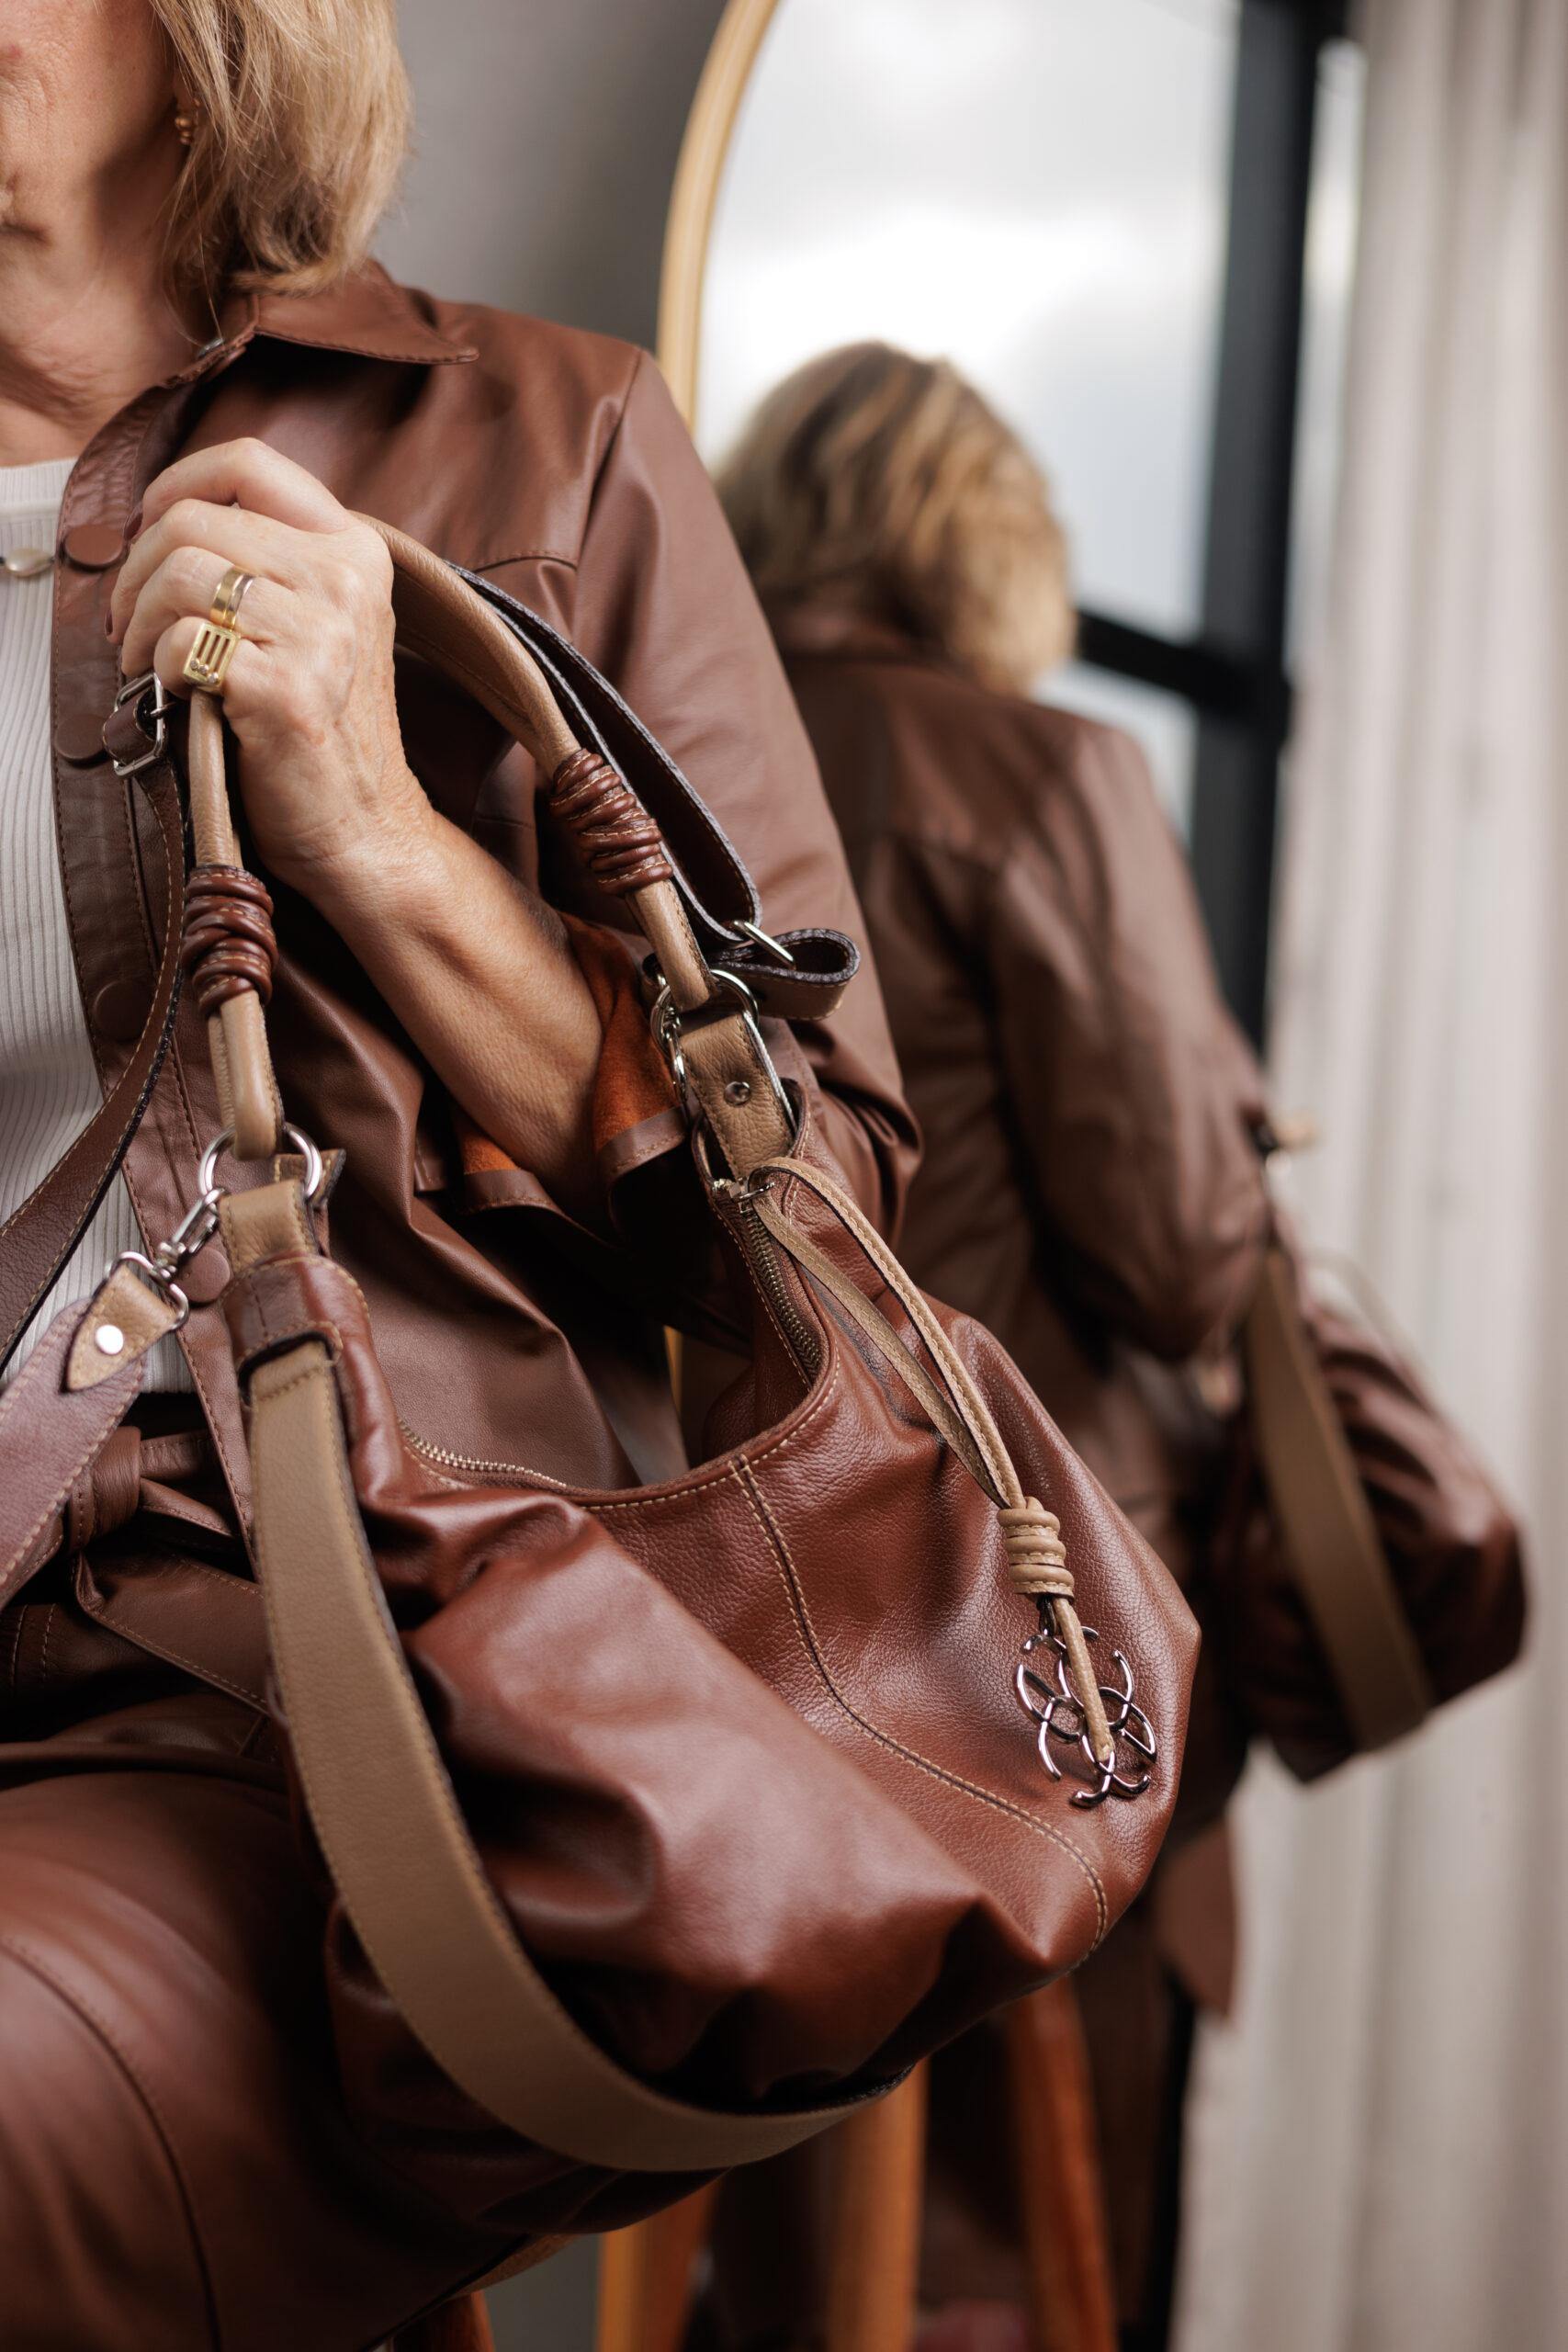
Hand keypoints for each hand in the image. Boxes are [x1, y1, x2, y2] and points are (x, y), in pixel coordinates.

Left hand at [111, 438, 428, 916]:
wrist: (364, 829)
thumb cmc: (326, 731)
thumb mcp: (322, 623)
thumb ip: (273, 561)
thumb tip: (166, 521)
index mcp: (355, 551)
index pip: (249, 463)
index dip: (177, 484)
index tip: (149, 527)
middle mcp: (344, 581)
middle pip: (195, 519)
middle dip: (137, 567)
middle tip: (131, 618)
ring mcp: (320, 634)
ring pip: (180, 572)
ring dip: (139, 619)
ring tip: (147, 658)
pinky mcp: (285, 689)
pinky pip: (183, 640)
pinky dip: (160, 665)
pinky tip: (176, 690)